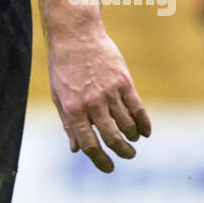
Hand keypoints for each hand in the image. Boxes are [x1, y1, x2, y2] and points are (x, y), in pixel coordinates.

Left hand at [48, 28, 150, 172]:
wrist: (75, 34)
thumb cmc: (63, 66)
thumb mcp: (58, 96)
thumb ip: (68, 123)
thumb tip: (75, 149)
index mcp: (73, 109)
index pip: (89, 144)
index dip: (100, 160)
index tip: (108, 168)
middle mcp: (91, 103)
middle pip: (112, 138)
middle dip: (122, 153)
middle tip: (127, 155)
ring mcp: (109, 92)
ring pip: (127, 125)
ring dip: (132, 138)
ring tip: (132, 140)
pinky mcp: (123, 81)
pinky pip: (138, 109)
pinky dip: (144, 124)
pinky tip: (145, 131)